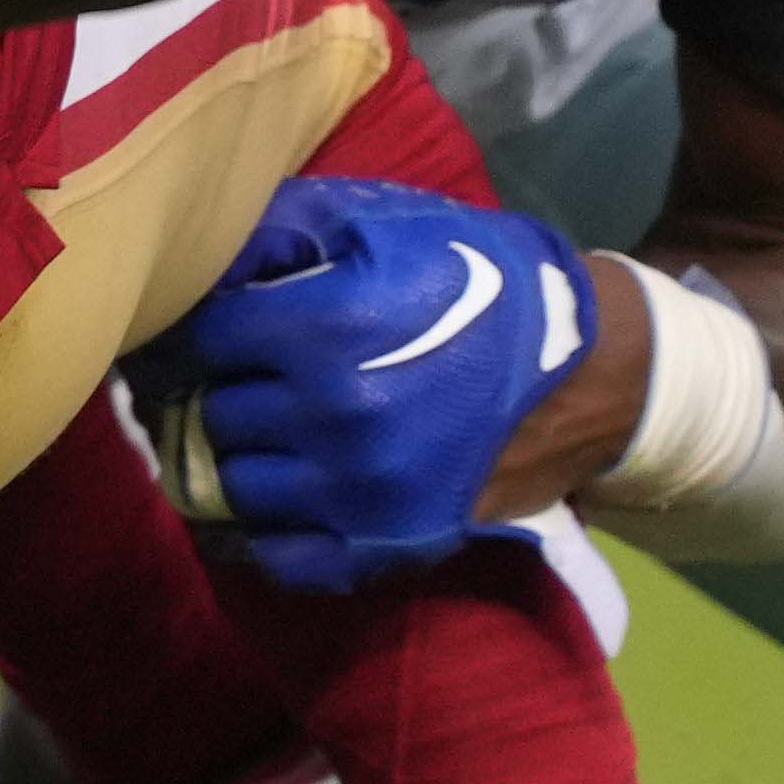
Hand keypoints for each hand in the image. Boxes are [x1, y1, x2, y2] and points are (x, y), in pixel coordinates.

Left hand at [154, 177, 597, 592]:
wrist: (584, 370)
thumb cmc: (476, 280)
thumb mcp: (384, 225)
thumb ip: (281, 229)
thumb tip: (199, 254)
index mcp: (324, 330)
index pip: (204, 338)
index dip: (202, 326)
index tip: (211, 326)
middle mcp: (331, 419)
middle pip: (213, 413)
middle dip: (214, 390)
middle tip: (229, 378)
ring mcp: (356, 491)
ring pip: (234, 486)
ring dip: (233, 457)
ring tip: (249, 431)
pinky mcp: (385, 542)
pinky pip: (283, 557)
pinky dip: (264, 531)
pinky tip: (273, 496)